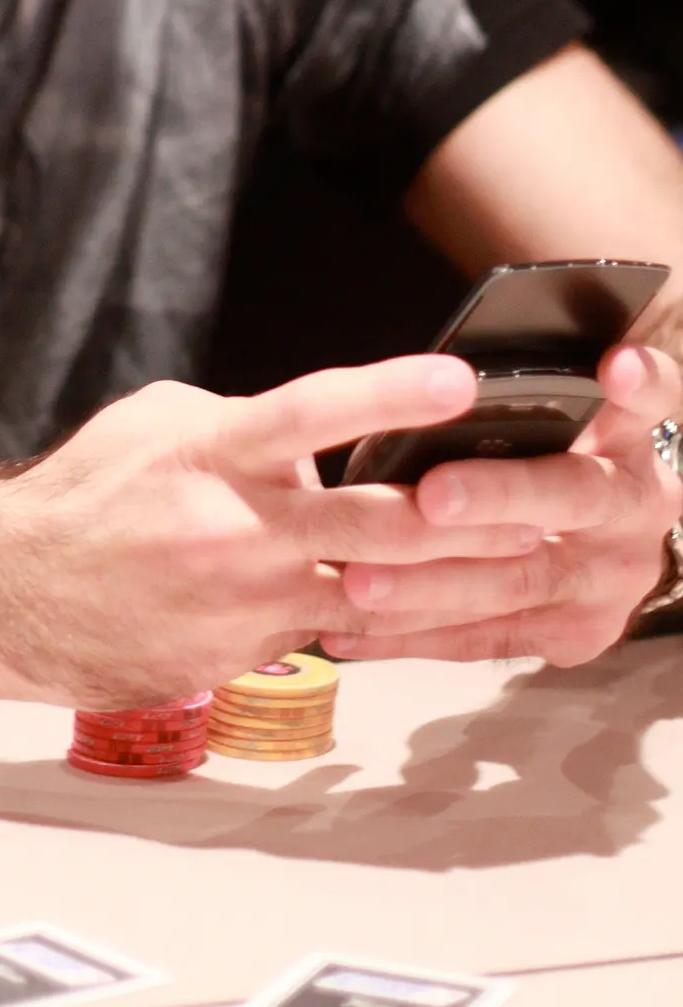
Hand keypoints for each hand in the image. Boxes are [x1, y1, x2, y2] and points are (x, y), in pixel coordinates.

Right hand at [0, 354, 548, 706]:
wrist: (8, 591)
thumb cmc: (87, 495)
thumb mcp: (158, 423)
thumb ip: (244, 423)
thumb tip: (315, 434)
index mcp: (211, 451)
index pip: (312, 414)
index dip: (390, 395)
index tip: (457, 382)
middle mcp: (233, 529)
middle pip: (376, 525)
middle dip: (465, 518)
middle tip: (531, 502)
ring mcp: (241, 602)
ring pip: (371, 593)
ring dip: (445, 582)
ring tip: (511, 564)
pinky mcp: (239, 657)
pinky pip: (322, 633)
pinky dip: (361, 618)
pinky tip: (401, 607)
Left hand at [329, 343, 682, 667]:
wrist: (603, 543)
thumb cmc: (549, 453)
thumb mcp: (559, 414)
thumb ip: (529, 393)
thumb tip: (446, 372)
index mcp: (631, 438)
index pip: (652, 401)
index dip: (637, 386)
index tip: (612, 368)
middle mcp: (635, 508)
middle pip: (572, 495)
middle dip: (497, 497)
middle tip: (430, 496)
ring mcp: (613, 579)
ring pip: (520, 581)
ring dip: (433, 584)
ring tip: (360, 581)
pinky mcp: (580, 634)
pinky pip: (490, 637)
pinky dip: (416, 634)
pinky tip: (353, 628)